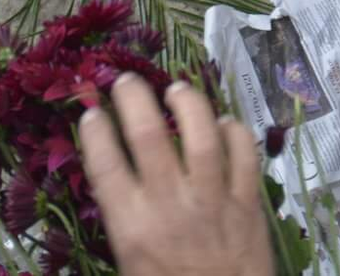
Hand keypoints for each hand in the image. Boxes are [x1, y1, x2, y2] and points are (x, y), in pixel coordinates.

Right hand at [78, 75, 272, 275]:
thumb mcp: (130, 265)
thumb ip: (125, 220)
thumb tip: (117, 178)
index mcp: (131, 226)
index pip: (104, 164)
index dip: (94, 131)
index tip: (90, 112)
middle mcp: (169, 206)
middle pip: (148, 135)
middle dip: (133, 99)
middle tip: (126, 81)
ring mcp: (212, 202)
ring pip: (201, 135)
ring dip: (187, 103)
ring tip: (177, 89)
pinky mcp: (248, 206)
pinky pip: (245, 157)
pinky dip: (235, 133)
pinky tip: (225, 123)